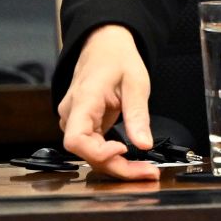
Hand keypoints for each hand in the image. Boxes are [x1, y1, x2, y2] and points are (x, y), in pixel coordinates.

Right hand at [56, 24, 159, 180]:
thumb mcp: (136, 83)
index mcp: (83, 100)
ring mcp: (75, 121)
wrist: (103, 47)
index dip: (96, 152)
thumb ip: (138, 115)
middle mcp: (73, 114)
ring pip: (90, 154)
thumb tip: (145, 144)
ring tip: (145, 170)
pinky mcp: (83, 125)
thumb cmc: (117, 60)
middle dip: (117, 167)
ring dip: (116, 166)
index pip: (75, 139)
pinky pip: (93, 147)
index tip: (122, 151)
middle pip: (86, 153)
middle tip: (148, 173)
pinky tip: (131, 162)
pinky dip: (112, 157)